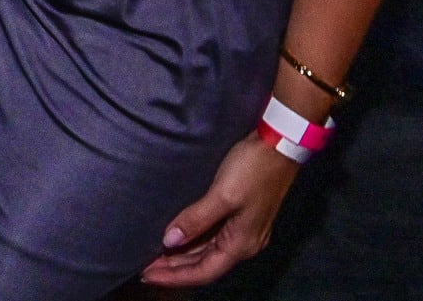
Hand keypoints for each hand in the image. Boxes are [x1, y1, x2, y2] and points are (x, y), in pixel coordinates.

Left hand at [140, 132, 298, 287]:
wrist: (279, 145)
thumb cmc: (252, 170)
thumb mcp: (222, 195)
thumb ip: (196, 219)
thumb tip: (169, 241)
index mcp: (241, 244)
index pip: (203, 271)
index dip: (174, 276)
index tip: (147, 275)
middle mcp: (244, 243)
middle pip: (204, 264)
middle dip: (174, 268)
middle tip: (143, 268)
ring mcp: (243, 230)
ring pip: (207, 252)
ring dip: (182, 256)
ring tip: (154, 256)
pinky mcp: (240, 216)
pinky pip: (212, 237)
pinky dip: (193, 241)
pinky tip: (177, 238)